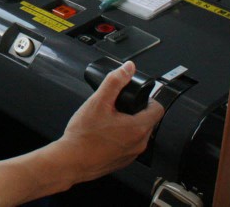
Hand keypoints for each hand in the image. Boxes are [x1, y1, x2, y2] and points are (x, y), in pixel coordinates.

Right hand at [44, 61, 164, 186]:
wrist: (71, 161)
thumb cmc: (83, 136)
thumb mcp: (98, 102)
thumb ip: (115, 82)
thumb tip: (128, 68)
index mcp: (138, 128)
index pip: (158, 108)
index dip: (148, 99)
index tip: (134, 97)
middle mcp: (139, 144)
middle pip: (147, 120)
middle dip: (135, 111)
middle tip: (116, 108)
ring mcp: (132, 155)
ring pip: (137, 133)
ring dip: (128, 125)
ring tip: (107, 121)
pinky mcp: (123, 161)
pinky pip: (128, 145)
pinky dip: (120, 138)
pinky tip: (104, 135)